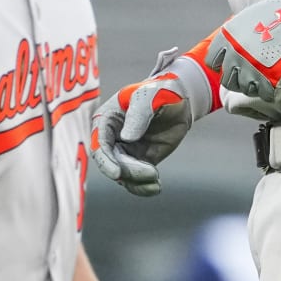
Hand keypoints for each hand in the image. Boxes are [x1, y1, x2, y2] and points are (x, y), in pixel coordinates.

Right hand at [90, 45, 219, 196]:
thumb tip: (127, 138)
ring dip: (137, 181)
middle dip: (128, 171)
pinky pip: (136, 179)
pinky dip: (143, 187)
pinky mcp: (140, 161)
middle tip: (151, 172)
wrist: (181, 100)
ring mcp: (125, 152)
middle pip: (111, 163)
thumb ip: (138, 115)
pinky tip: (156, 187)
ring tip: (156, 180)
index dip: (105, 160)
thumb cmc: (161, 92)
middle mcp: (112, 138)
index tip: (117, 172)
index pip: (99, 143)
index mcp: (107, 119)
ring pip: (123, 174)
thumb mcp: (150, 97)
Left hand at [206, 0, 280, 102]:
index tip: (237, 64)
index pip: (213, 61)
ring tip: (269, 79)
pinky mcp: (270, 81)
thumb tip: (239, 48)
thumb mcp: (250, 17)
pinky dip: (273, 92)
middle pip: (228, 80)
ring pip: (246, 90)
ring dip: (257, 87)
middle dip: (240, 79)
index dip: (225, 64)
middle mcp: (235, 55)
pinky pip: (266, 96)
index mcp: (228, 38)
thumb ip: (239, 35)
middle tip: (255, 74)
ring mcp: (252, 70)